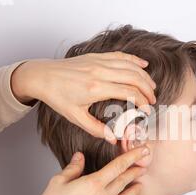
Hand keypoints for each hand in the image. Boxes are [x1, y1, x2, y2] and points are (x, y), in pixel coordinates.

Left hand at [11, 51, 156, 142]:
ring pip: (130, 65)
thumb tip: (113, 138)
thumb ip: (96, 129)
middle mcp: (100, 72)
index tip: (147, 111)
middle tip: (153, 100)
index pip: (129, 92)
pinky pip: (120, 55)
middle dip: (147, 89)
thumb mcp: (75, 117)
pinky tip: (144, 64)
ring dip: (144, 75)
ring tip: (152, 87)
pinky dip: (134, 59)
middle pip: (134, 77)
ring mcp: (99, 62)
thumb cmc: (57, 96)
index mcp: (96, 88)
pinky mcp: (96, 56)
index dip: (142, 102)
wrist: (42, 76)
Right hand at [27, 146, 149, 194]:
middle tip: (145, 162)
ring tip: (140, 180)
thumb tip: (80, 157)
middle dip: (136, 169)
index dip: (132, 157)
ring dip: (134, 186)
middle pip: (124, 180)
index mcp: (93, 184)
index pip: (118, 166)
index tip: (142, 150)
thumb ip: (73, 167)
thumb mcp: (58, 181)